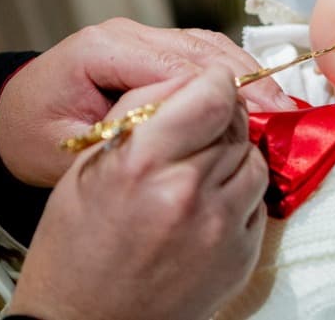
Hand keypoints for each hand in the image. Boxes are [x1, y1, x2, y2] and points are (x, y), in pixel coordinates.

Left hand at [0, 18, 291, 185]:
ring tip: (282, 106)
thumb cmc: (32, 138)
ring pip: (207, 45)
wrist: (9, 119)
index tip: (263, 118)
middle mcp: (124, 32)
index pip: (177, 64)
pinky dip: (231, 73)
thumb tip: (189, 146)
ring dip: (246, 75)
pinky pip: (199, 51)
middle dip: (247, 81)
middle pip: (200, 48)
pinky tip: (257, 96)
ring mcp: (138, 35)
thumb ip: (127, 142)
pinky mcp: (150, 47)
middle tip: (286, 114)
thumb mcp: (71, 152)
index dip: (225, 91)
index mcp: (101, 49)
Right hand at [8, 67, 267, 319]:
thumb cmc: (77, 244)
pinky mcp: (241, 256)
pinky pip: (256, 200)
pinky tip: (205, 205)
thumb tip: (191, 79)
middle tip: (197, 130)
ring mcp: (221, 227)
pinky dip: (238, 193)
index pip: (214, 94)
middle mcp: (188, 192)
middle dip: (221, 118)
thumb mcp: (91, 162)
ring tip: (197, 170)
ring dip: (233, 154)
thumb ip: (143, 110)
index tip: (205, 87)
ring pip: (254, 158)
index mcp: (144, 162)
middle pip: (237, 123)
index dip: (212, 84)